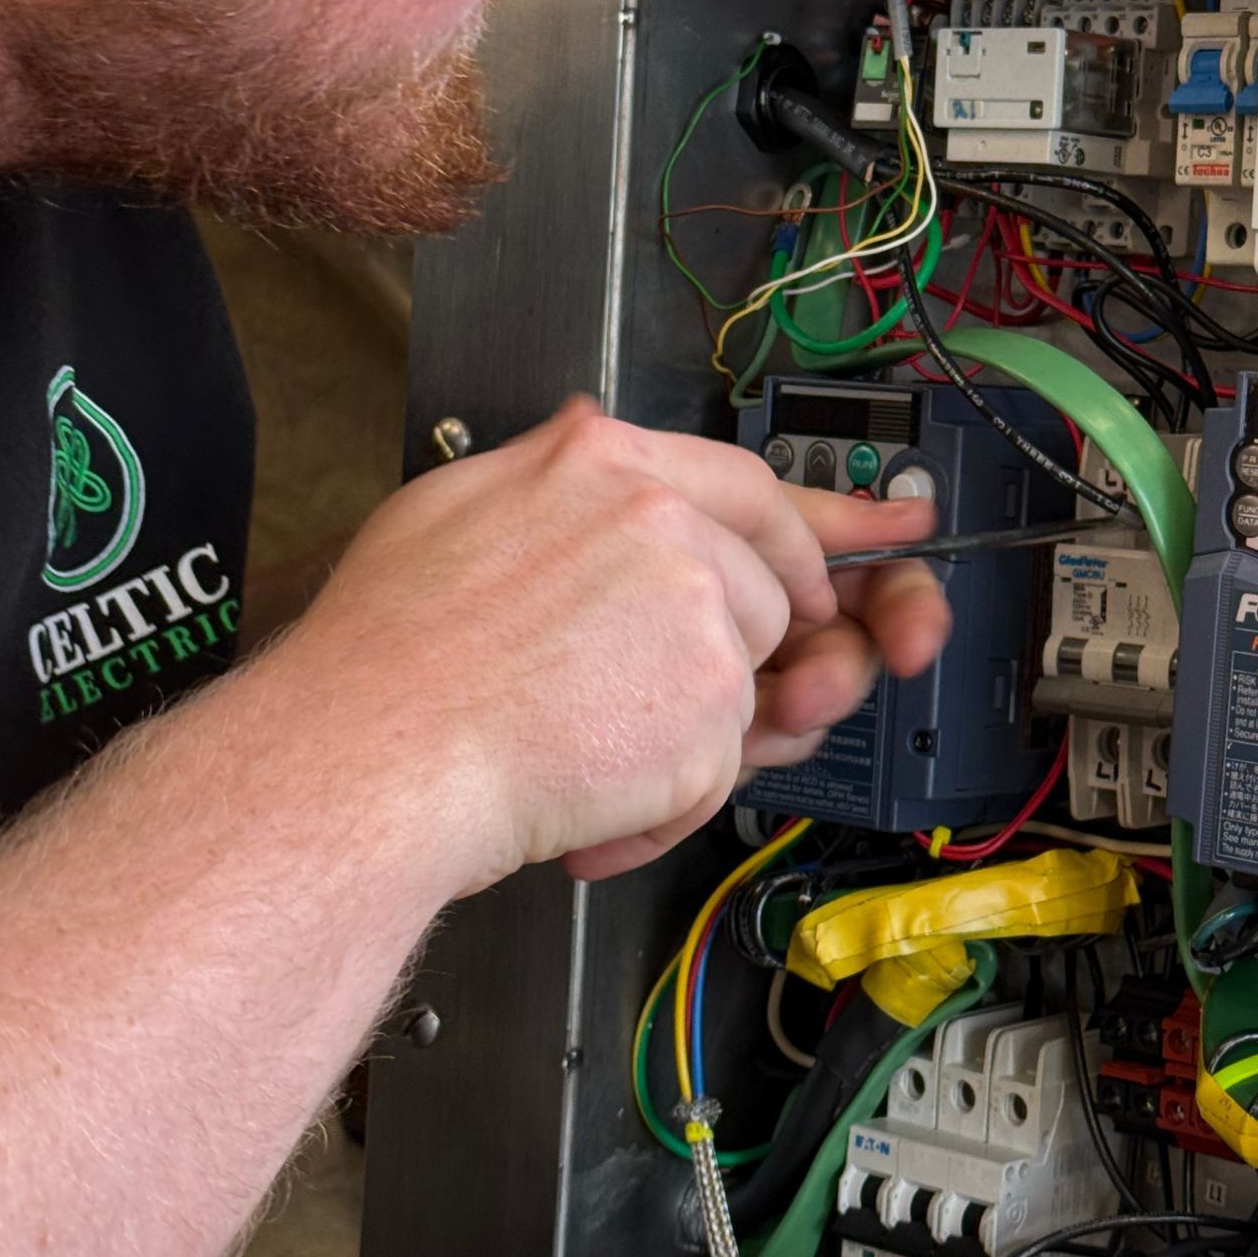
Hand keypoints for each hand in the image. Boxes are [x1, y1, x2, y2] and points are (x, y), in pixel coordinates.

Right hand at [273, 400, 949, 894]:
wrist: (371, 756)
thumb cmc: (387, 656)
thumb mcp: (458, 510)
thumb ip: (551, 483)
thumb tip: (592, 450)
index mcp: (600, 459)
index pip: (745, 483)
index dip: (817, 525)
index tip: (887, 533)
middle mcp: (663, 519)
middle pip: (756, 595)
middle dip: (715, 665)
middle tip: (639, 707)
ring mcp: (698, 609)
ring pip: (740, 687)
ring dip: (672, 743)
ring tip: (571, 753)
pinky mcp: (713, 703)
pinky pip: (717, 768)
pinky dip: (658, 806)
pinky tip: (582, 802)